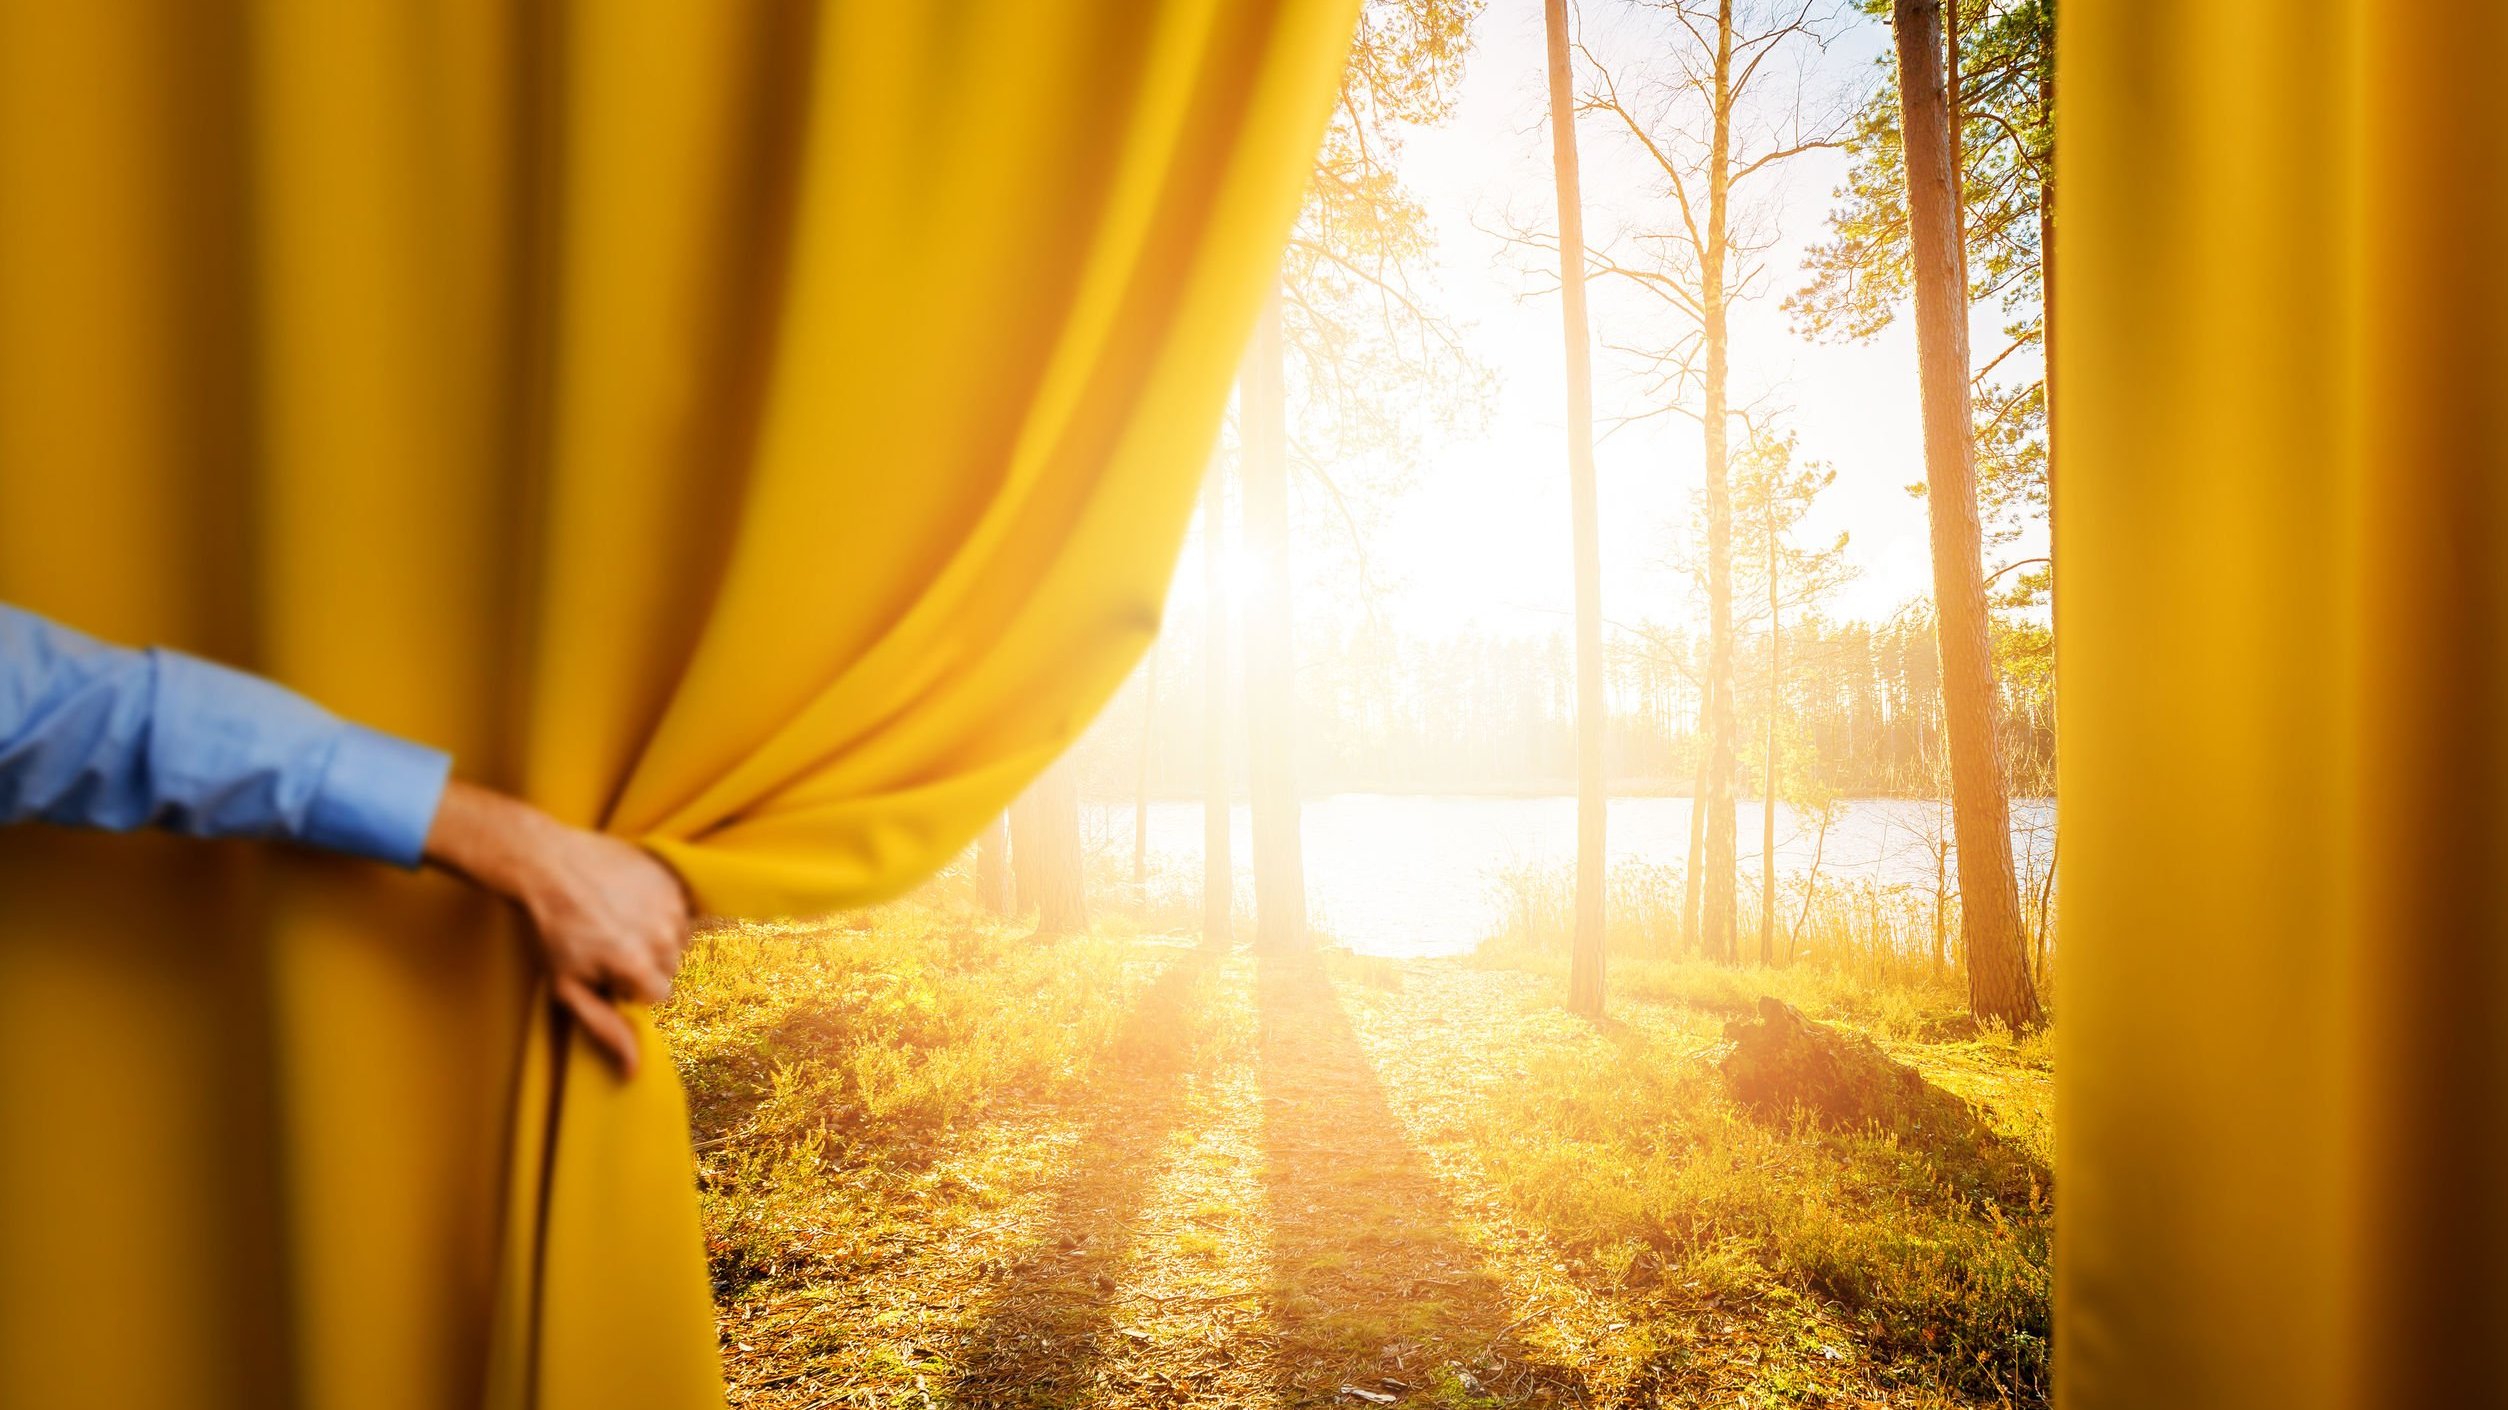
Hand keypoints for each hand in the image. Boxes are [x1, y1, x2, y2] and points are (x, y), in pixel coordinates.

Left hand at [421, 779, 693, 1078]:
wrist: (549, 864)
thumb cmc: (552, 930)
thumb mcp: (567, 987)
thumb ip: (604, 1029)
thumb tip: (634, 1071)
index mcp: (638, 966)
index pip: (659, 996)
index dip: (632, 987)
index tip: (607, 972)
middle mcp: (663, 935)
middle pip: (671, 968)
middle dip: (645, 964)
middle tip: (609, 946)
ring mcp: (671, 904)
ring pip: (678, 939)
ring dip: (655, 937)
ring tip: (618, 921)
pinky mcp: (672, 880)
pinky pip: (680, 909)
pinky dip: (661, 910)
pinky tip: (630, 902)